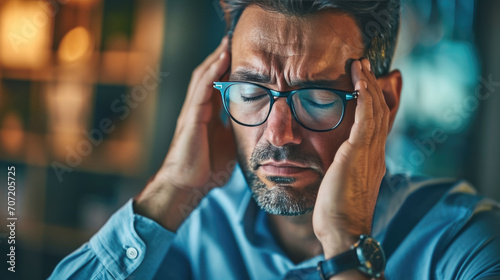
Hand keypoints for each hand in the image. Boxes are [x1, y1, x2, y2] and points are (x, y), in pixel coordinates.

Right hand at [135, 37, 235, 230]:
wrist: (188, 186)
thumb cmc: (206, 168)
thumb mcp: (228, 145)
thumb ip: (236, 130)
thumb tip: (254, 123)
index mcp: (207, 115)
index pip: (216, 85)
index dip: (226, 70)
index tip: (239, 56)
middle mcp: (198, 109)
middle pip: (208, 75)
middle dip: (220, 58)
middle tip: (232, 40)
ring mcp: (192, 111)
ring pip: (203, 77)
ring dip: (216, 58)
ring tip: (228, 42)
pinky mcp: (191, 117)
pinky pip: (202, 89)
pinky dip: (212, 72)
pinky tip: (222, 58)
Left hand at [313, 59, 388, 258]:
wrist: (343, 229)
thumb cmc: (337, 212)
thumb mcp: (341, 185)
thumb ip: (342, 169)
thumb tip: (334, 162)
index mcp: (373, 161)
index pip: (378, 124)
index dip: (375, 102)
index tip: (366, 85)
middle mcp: (376, 153)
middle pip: (380, 112)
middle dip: (372, 87)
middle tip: (364, 67)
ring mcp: (371, 152)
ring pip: (375, 110)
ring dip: (367, 86)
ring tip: (359, 66)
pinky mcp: (358, 152)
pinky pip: (366, 117)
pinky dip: (364, 96)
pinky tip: (359, 81)